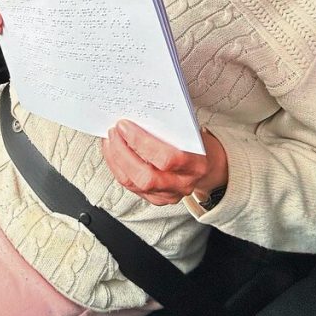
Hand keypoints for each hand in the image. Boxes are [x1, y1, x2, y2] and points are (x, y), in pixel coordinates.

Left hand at [101, 120, 227, 206]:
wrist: (206, 166)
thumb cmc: (194, 143)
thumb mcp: (189, 131)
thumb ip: (167, 127)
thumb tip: (135, 115)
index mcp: (196, 164)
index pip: (167, 159)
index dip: (141, 142)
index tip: (124, 125)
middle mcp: (183, 184)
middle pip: (146, 177)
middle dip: (123, 153)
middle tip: (114, 132)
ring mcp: (169, 195)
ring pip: (134, 184)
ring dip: (116, 159)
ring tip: (110, 140)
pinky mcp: (156, 200)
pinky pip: (131, 186)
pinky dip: (118, 167)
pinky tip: (113, 152)